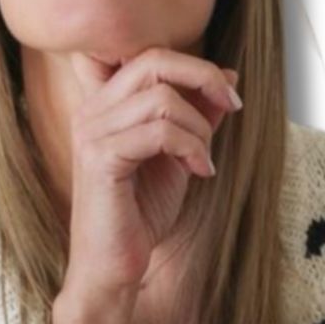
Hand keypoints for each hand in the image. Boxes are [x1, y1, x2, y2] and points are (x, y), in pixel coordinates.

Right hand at [64, 47, 241, 295]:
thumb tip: (227, 75)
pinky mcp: (100, 159)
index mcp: (105, 105)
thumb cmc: (140, 214)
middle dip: (203, 78)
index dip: (197, 66)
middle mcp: (91, 111)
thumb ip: (197, 115)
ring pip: (162, 98)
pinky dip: (191, 149)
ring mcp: (92, 133)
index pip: (150, 56)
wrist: (114, 267)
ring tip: (203, 160)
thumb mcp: (179, 155)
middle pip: (154, 61)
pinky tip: (199, 173)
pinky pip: (159, 132)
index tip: (229, 96)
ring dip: (199, 129)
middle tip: (232, 106)